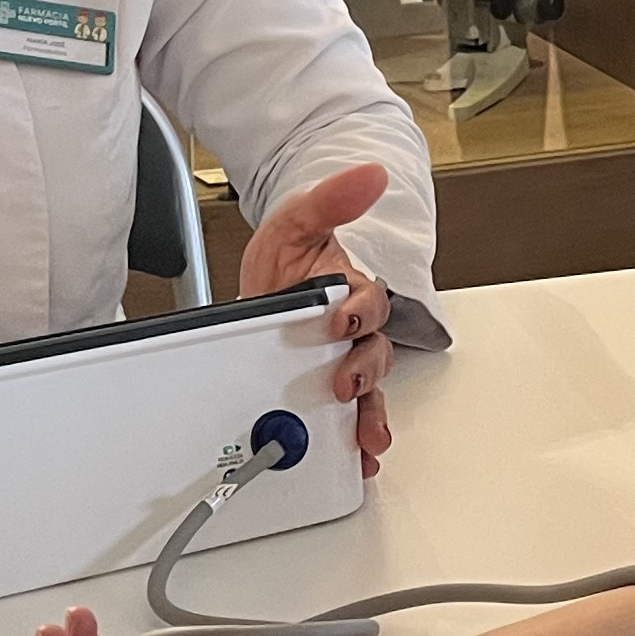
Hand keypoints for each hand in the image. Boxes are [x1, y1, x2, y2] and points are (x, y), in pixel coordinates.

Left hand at [240, 160, 400, 470]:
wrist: (260, 289)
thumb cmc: (287, 259)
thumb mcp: (298, 221)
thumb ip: (331, 200)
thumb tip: (371, 175)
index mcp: (350, 291)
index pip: (370, 301)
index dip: (361, 312)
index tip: (341, 319)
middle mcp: (351, 332)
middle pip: (374, 355)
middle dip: (364, 373)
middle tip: (345, 383)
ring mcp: (338, 364)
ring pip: (367, 393)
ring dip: (370, 416)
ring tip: (365, 438)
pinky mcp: (319, 393)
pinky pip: (344, 420)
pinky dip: (351, 443)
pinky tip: (352, 460)